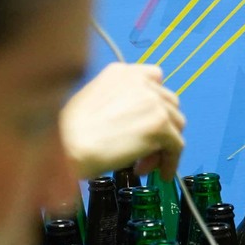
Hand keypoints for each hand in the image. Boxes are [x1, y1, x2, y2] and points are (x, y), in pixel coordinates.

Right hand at [60, 63, 185, 178]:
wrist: (68, 147)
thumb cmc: (69, 132)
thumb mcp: (92, 101)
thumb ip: (119, 101)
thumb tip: (137, 122)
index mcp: (121, 72)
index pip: (155, 77)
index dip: (155, 101)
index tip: (149, 119)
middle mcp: (141, 82)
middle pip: (169, 103)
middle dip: (161, 127)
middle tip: (144, 149)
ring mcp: (153, 102)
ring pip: (176, 125)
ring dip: (163, 146)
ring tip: (143, 164)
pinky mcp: (160, 125)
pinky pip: (177, 145)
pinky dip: (170, 161)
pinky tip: (159, 173)